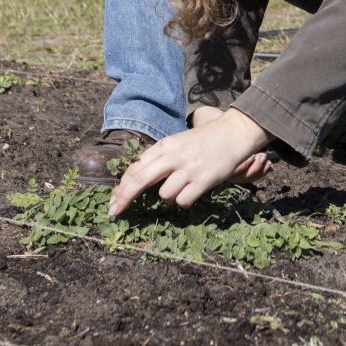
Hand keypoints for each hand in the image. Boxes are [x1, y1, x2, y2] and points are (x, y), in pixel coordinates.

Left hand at [108, 108, 271, 214]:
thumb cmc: (201, 142)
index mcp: (164, 146)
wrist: (231, 134)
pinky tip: (192, 190)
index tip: (113, 201)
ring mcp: (188, 169)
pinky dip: (184, 200)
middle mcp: (173, 156)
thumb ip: (157, 159)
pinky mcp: (203, 181)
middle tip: (114, 211)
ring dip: (168, 196)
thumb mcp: (176, 144)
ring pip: (164, 195)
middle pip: (139, 180)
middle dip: (124, 198)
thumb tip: (133, 179)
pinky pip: (183, 201)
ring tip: (182, 186)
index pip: (135, 168)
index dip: (121, 187)